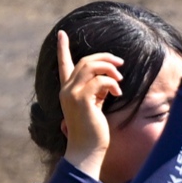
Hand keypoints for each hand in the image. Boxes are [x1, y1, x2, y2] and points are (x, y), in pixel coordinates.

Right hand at [56, 31, 123, 181]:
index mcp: (67, 90)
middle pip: (85, 61)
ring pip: (91, 67)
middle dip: (104, 58)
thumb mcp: (95, 105)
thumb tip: (110, 80)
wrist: (87, 149)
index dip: (63, 48)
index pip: (64, 64)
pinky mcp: (82, 100)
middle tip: (120, 63)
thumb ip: (98, 91)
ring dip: (110, 70)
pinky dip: (112, 83)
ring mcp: (72, 94)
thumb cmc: (94, 130)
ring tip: (120, 81)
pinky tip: (118, 93)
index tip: (61, 33)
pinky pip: (100, 81)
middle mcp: (66, 90)